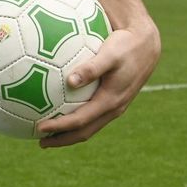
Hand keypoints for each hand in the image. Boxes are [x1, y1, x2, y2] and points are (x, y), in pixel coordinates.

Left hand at [37, 23, 160, 148]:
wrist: (147, 45)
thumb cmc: (126, 46)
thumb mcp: (109, 55)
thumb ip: (91, 68)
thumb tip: (70, 81)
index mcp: (111, 101)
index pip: (81, 121)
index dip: (60, 127)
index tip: (40, 128)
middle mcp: (113, 108)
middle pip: (84, 132)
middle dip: (62, 139)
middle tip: (40, 142)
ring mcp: (114, 106)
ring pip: (88, 126)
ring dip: (68, 132)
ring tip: (47, 133)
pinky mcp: (113, 99)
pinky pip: (91, 114)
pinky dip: (75, 118)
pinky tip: (60, 108)